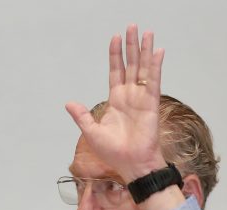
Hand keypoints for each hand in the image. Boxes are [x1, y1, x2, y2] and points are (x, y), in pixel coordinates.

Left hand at [65, 24, 166, 181]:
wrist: (131, 164)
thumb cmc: (114, 152)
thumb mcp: (92, 132)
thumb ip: (82, 115)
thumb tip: (69, 103)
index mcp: (116, 100)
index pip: (116, 71)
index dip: (115, 55)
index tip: (115, 38)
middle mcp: (130, 95)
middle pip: (131, 64)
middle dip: (130, 46)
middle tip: (131, 27)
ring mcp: (141, 98)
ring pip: (143, 68)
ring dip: (144, 50)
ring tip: (146, 33)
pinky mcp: (151, 103)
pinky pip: (154, 81)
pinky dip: (155, 66)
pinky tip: (157, 52)